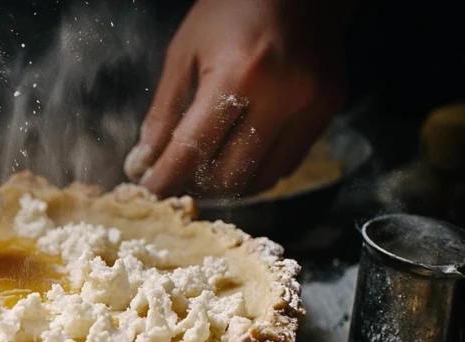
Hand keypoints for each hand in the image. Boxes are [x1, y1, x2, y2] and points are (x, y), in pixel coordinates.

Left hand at [124, 0, 351, 196]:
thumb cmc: (233, 8)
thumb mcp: (185, 52)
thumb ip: (164, 112)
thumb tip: (144, 162)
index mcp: (239, 74)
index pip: (193, 148)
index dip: (166, 178)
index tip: (149, 191)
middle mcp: (281, 95)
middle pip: (230, 173)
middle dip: (195, 187)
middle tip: (175, 181)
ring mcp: (311, 104)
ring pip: (262, 178)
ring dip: (227, 187)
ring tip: (202, 175)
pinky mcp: (329, 109)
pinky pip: (287, 162)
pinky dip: (256, 171)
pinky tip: (235, 159)